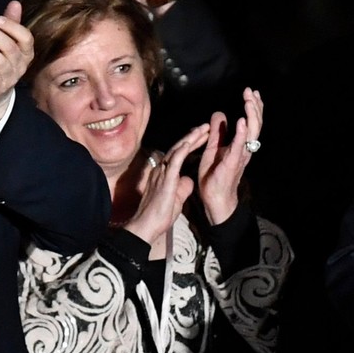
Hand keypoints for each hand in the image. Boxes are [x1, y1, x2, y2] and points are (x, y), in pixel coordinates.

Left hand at [0, 0, 33, 125]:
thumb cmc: (0, 59)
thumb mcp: (6, 41)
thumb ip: (11, 23)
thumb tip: (15, 3)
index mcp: (26, 52)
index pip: (26, 38)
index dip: (13, 28)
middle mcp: (21, 65)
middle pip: (10, 48)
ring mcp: (10, 77)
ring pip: (0, 62)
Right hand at [123, 124, 207, 251]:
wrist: (147, 226)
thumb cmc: (160, 215)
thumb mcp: (177, 198)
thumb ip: (182, 188)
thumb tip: (188, 180)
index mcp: (165, 174)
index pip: (180, 154)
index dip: (191, 144)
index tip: (204, 136)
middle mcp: (162, 170)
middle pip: (179, 148)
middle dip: (193, 136)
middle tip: (206, 126)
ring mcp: (162, 174)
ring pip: (177, 150)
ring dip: (190, 139)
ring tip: (203, 129)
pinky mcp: (164, 180)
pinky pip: (174, 162)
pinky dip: (182, 151)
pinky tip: (189, 142)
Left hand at [196, 88, 261, 224]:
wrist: (214, 197)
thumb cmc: (214, 175)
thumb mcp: (214, 148)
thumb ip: (217, 132)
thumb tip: (219, 113)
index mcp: (241, 145)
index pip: (251, 123)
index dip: (253, 107)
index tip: (252, 92)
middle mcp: (245, 149)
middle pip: (255, 124)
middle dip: (255, 107)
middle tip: (251, 91)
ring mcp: (240, 155)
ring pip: (251, 132)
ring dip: (251, 115)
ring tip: (249, 101)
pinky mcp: (232, 162)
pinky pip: (239, 146)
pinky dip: (241, 133)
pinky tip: (241, 120)